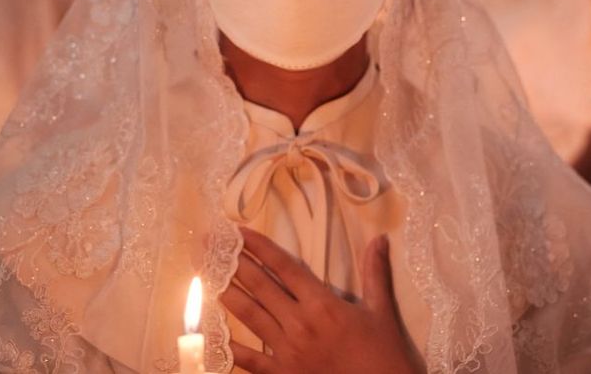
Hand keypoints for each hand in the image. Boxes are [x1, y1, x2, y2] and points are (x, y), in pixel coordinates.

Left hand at [222, 228, 423, 373]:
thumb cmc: (384, 355)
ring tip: (206, 274)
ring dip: (226, 293)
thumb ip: (375, 273)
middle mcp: (300, 323)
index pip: (284, 266)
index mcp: (323, 304)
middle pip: (260, 285)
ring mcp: (288, 350)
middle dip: (233, 262)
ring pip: (249, 315)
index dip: (259, 246)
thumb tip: (380, 239)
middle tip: (209, 244)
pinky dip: (229, 346)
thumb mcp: (382, 312)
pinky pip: (249, 359)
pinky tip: (211, 333)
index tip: (238, 231)